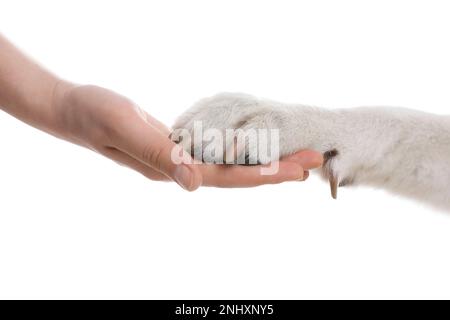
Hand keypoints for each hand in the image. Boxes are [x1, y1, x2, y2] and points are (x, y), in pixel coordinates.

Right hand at [52, 83, 322, 189]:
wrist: (73, 109)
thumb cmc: (95, 116)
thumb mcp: (127, 130)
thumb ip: (160, 157)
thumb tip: (193, 184)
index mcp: (172, 169)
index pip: (227, 177)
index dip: (263, 175)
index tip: (298, 170)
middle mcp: (180, 169)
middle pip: (237, 173)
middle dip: (275, 169)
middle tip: (313, 161)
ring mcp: (177, 158)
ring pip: (228, 163)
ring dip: (261, 159)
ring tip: (293, 154)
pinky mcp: (174, 145)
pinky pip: (214, 150)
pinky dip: (238, 148)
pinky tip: (251, 145)